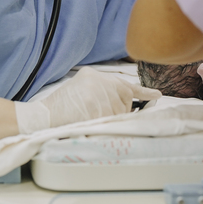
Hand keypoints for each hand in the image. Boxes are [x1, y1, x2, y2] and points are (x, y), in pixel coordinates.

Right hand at [15, 69, 161, 133]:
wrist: (44, 116)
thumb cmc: (61, 107)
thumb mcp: (82, 87)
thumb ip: (102, 90)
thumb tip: (125, 102)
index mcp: (96, 76)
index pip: (126, 84)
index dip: (144, 91)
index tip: (158, 95)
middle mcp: (100, 82)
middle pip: (125, 102)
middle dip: (120, 113)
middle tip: (102, 118)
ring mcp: (99, 96)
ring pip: (120, 114)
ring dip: (111, 122)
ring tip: (91, 120)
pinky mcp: (96, 110)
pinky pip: (111, 123)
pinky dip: (106, 127)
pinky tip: (93, 124)